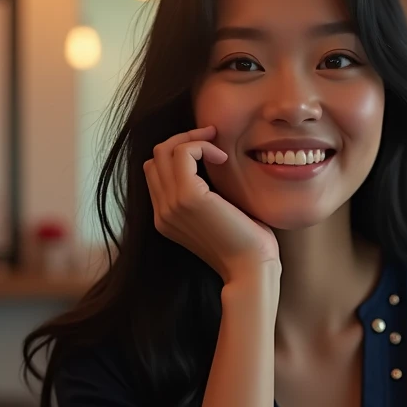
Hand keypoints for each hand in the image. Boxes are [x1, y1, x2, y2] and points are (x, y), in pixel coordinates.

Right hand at [143, 125, 280, 283]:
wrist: (250, 269)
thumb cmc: (246, 244)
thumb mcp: (220, 215)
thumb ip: (208, 195)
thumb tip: (214, 163)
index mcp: (166, 218)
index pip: (155, 171)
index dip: (178, 153)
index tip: (209, 149)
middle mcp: (162, 212)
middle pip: (155, 157)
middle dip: (183, 139)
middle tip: (212, 137)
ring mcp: (171, 205)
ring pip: (164, 150)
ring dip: (192, 139)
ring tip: (218, 147)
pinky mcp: (187, 198)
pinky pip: (182, 153)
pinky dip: (201, 146)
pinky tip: (222, 158)